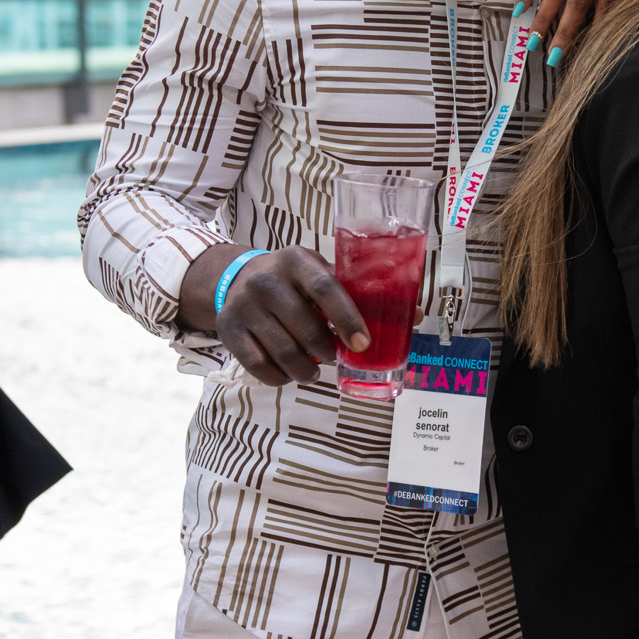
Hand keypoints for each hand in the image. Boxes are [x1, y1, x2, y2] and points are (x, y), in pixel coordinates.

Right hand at [178, 243, 371, 387]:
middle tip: (333, 355)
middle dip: (327, 352)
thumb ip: (353, 291)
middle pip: (306, 330)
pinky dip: (280, 377)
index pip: (325, 288)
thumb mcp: (316, 271)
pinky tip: (288, 373)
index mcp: (296, 261)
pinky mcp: (228, 328)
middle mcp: (266, 280)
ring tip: (313, 370)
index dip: (347, 318)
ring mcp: (244, 305)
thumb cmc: (290, 281)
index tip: (362, 344)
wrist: (236, 278)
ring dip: (306, 370)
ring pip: (285, 353)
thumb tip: (410, 315)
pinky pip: (260, 366)